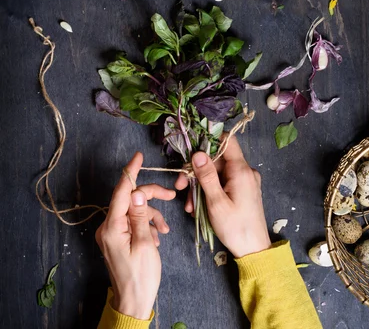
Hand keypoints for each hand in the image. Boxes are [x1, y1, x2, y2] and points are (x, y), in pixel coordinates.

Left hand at [96, 152, 175, 318]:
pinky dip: (146, 224)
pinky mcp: (116, 239)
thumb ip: (140, 216)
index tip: (138, 156)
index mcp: (112, 227)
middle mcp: (107, 226)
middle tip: (170, 197)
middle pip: (129, 199)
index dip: (131, 172)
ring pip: (133, 210)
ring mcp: (111, 233)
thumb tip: (137, 192)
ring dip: (151, 214)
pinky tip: (157, 237)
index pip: (121, 191)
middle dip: (150, 196)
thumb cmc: (141, 277)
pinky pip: (132, 222)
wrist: (133, 302)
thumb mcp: (145, 244)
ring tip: (163, 231)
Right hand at [175, 136, 270, 258]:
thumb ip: (207, 176)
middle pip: (217, 161)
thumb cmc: (235, 227)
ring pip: (217, 174)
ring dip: (200, 186)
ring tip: (188, 205)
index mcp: (241, 170)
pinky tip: (197, 208)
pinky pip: (223, 184)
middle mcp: (245, 171)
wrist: (254, 250)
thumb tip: (197, 153)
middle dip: (197, 172)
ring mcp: (244, 181)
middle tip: (180, 187)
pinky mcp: (242, 191)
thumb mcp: (216, 202)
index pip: (227, 140)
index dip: (209, 139)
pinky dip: (209, 192)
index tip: (191, 149)